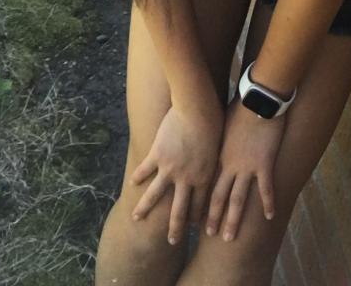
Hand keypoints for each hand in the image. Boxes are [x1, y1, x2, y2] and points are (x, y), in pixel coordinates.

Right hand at [130, 100, 223, 243]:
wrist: (198, 109)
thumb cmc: (215, 123)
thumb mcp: (219, 147)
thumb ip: (214, 161)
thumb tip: (216, 166)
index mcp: (204, 177)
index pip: (200, 204)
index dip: (197, 217)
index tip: (194, 227)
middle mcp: (186, 179)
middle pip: (178, 210)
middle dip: (175, 228)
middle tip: (172, 241)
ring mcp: (169, 169)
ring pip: (154, 196)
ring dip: (145, 209)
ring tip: (137, 219)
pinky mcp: (157, 155)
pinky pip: (144, 170)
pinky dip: (138, 177)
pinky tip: (131, 184)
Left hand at [205, 101, 287, 239]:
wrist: (256, 97)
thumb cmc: (239, 105)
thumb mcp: (222, 121)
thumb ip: (218, 135)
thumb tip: (212, 136)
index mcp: (217, 156)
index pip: (206, 184)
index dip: (200, 201)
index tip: (194, 214)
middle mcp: (229, 165)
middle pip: (218, 197)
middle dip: (212, 217)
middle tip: (208, 235)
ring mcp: (246, 166)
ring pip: (237, 199)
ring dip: (232, 220)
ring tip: (228, 238)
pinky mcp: (264, 163)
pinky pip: (265, 188)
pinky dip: (267, 203)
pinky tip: (268, 217)